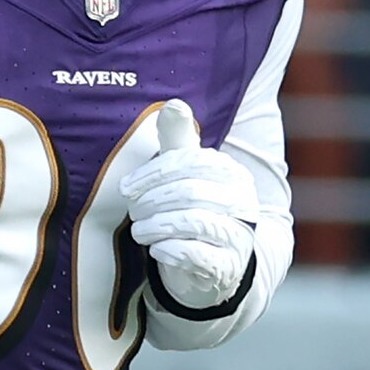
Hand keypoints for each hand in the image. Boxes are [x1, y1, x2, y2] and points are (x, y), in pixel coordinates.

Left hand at [111, 105, 264, 313]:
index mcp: (232, 173)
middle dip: (151, 203)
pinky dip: (168, 251)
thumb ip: (178, 139)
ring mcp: (239, 235)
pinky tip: (158, 250)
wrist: (210, 264)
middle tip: (133, 213)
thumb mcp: (184, 173)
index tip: (127, 188)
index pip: (191, 163)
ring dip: (155, 227)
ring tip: (140, 231)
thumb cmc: (192, 209)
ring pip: (192, 222)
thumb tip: (175, 103)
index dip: (152, 174)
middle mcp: (243, 202)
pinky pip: (195, 255)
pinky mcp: (228, 266)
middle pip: (189, 192)